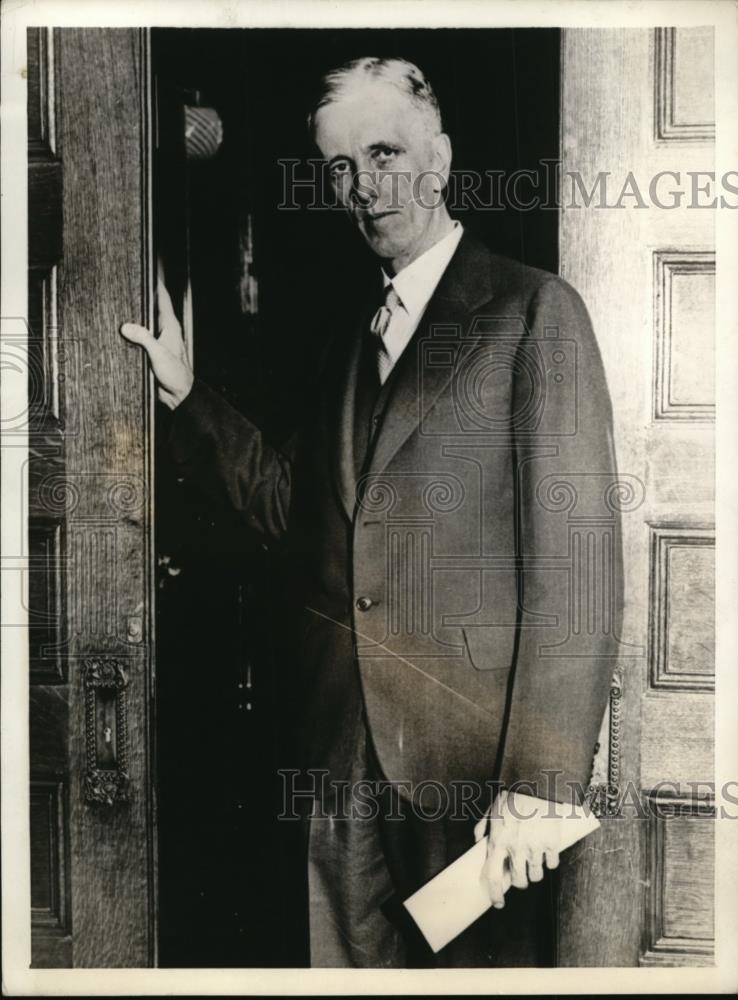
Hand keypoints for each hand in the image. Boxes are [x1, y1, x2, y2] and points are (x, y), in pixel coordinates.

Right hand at [120, 275, 193, 409]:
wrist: (178, 395)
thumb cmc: (175, 374)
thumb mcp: (159, 353)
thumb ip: (143, 338)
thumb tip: (126, 326)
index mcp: (170, 326)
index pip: (162, 298)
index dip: (155, 283)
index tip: (147, 268)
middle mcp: (164, 330)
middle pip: (151, 307)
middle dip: (140, 295)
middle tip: (125, 281)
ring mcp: (157, 341)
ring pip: (143, 322)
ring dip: (133, 315)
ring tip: (117, 301)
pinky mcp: (150, 352)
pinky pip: (138, 337)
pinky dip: (130, 332)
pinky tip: (119, 329)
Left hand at [474, 789, 559, 908]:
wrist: (536, 781)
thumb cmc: (512, 794)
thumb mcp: (492, 808)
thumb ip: (483, 827)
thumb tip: (477, 842)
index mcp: (498, 841)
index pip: (494, 877)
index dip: (495, 895)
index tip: (498, 903)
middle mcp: (515, 848)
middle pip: (519, 881)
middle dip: (520, 881)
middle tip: (521, 873)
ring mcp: (534, 847)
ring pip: (536, 875)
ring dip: (535, 872)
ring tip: (534, 860)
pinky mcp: (552, 843)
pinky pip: (552, 864)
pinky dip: (550, 862)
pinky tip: (547, 852)